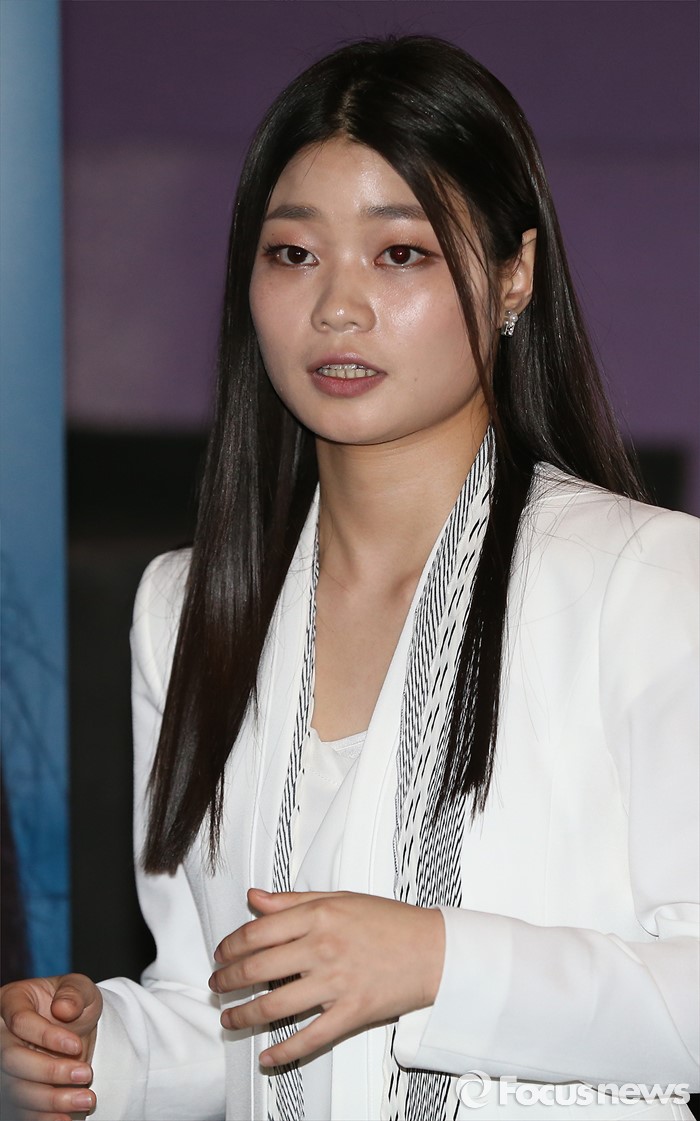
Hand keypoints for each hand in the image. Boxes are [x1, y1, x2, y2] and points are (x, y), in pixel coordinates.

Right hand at [0, 973, 101, 1120]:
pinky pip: (20, 1110)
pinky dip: (43, 1117)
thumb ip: (74, 993)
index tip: (77, 1045)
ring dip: (50, 1100)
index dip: (47, 1036)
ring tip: (86, 1099)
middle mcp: (2, 1035)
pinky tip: (66, 1118)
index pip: (20, 1022)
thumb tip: (63, 1008)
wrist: (76, 1029)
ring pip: (15, 1089)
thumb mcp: (81, 989)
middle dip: (50, 1071)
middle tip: (86, 1074)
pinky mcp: (13, 1090)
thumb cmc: (74, 1003)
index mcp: (12, 1001)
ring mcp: (5, 1066)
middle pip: (11, 1059)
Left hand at [209, 889, 444, 1067]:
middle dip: (228, 981)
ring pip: (275, 1007)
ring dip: (244, 1016)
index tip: (220, 955)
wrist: (434, 950)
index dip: (230, 946)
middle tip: (217, 987)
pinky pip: (309, 1038)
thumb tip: (255, 899)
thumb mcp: (340, 900)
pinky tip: (265, 1057)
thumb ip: (293, 902)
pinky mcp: (351, 1013)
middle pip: (258, 969)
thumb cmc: (389, 921)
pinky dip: (283, 1052)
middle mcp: (323, 948)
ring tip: (229, 1019)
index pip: (257, 932)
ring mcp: (336, 983)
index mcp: (319, 916)